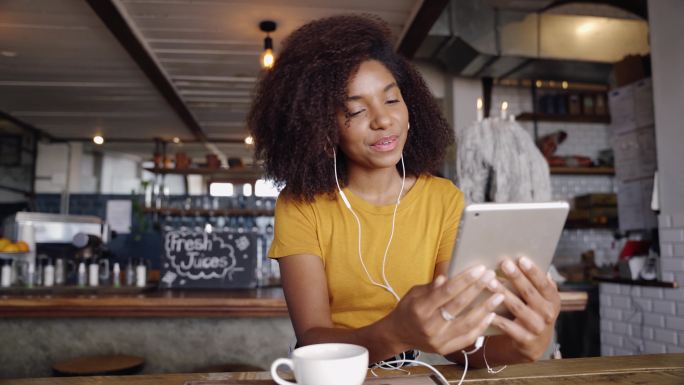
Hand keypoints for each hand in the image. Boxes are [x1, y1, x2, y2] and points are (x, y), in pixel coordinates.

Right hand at [388, 265, 502, 354]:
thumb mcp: (414, 293)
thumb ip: (432, 287)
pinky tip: (491, 315)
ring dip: (485, 308)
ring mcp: (438, 340)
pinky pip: (467, 337)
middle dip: (477, 289)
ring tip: (499, 295)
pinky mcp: (445, 349)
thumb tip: (447, 277)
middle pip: (459, 305)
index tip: (479, 269)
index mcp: (420, 308)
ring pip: (467, 323)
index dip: (465, 280)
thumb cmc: (408, 309)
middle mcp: (430, 325)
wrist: (398, 335)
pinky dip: (480, 326)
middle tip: (491, 277)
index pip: (447, 292)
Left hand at [491, 257, 560, 360]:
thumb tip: (524, 259)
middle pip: (530, 293)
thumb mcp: (541, 298)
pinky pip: (508, 327)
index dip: (533, 271)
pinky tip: (486, 309)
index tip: (521, 259)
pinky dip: (497, 318)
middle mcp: (548, 313)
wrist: (536, 343)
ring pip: (517, 308)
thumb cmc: (534, 311)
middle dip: (516, 277)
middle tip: (504, 263)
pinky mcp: (525, 339)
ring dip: (503, 294)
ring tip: (490, 282)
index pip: (544, 283)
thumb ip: (536, 282)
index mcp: (553, 300)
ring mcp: (537, 328)